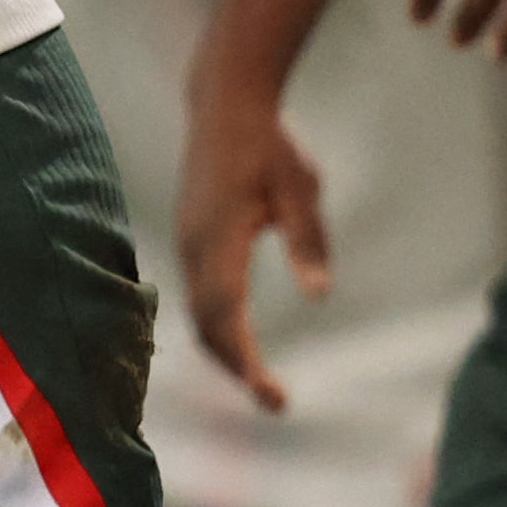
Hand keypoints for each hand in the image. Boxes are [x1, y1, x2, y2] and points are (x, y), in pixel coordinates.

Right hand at [177, 97, 328, 412]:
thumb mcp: (302, 189)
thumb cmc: (271, 145)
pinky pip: (196, 297)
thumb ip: (308, 242)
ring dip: (224, 351)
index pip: (226, 317)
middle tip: (275, 401)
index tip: (273, 397)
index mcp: (219, 239)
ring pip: (197, 315)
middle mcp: (194, 247)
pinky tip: (239, 339)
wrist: (225, 104)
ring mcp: (186, 243)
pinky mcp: (190, 239)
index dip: (246, 363)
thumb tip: (319, 296)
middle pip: (205, 327)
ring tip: (260, 380)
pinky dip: (216, 327)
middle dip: (235, 368)